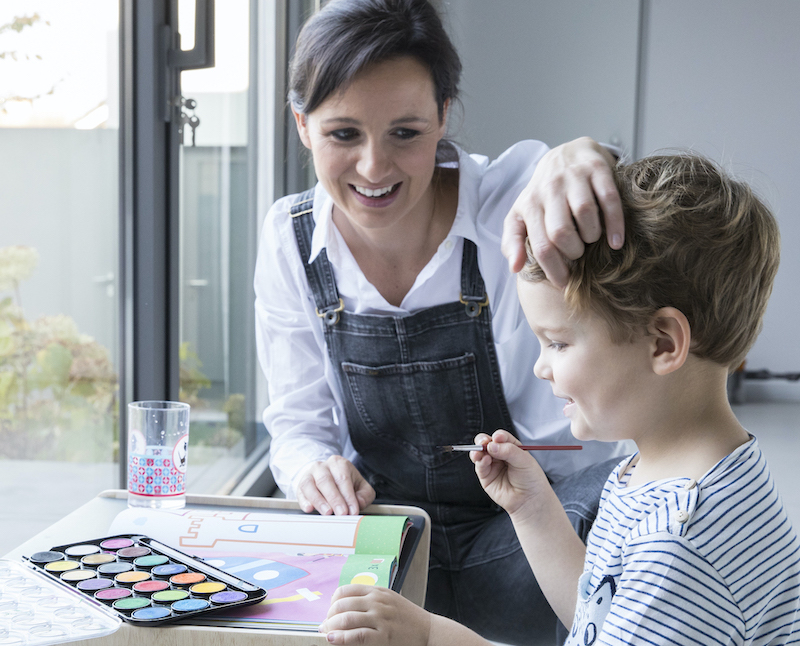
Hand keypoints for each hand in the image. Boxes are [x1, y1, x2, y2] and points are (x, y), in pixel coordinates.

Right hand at [295, 456, 374, 515]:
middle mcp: (322, 466)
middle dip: (334, 499)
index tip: (352, 511)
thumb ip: (364, 495)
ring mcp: (309, 474)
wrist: (327, 477)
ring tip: (328, 512)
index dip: (348, 496)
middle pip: (326, 480)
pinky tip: (310, 509)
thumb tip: (359, 503)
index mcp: (339, 464)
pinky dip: (304, 501)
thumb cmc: (346, 484)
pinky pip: (300, 492)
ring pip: (310, 485)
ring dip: (319, 500)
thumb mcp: (360, 486)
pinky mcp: (301, 485)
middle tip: (341, 514)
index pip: (343, 479)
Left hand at [320, 585, 430, 645]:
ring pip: (346, 619)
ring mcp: (380, 618)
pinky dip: (342, 638)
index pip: (345, 591)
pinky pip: (357, 636)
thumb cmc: (406, 617)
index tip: (331, 612)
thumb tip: (344, 607)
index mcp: (377, 591)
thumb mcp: (388, 599)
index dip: (333, 602)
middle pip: (342, 605)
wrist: (428, 630)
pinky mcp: (383, 636)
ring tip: (327, 634)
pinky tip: (333, 640)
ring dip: (331, 627)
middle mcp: (377, 602)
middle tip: (325, 626)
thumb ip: (370, 600)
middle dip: (329, 616)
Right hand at [470, 430, 550, 518]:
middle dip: (483, 440)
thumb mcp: (524, 460)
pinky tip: (484, 460)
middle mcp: (501, 456)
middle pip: (487, 442)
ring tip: (480, 451)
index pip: (501, 437)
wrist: (530, 500)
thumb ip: (508, 451)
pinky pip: (479, 466)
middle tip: (484, 442)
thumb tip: (492, 445)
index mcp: (512, 448)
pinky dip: (480, 461)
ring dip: (478, 450)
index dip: (498, 436)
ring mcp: (493, 466)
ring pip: (480, 453)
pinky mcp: (486, 477)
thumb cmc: (532, 480)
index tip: (497, 438)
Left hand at [501, 137, 623, 286]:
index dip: (554, 269)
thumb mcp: (521, 215)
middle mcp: (549, 189)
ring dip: (592, 236)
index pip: (541, 245)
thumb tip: (514, 268)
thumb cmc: (543, 194)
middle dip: (573, 252)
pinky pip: (608, 198)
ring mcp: (573, 177)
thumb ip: (513, 241)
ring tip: (592, 240)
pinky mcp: (596, 168)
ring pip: (584, 213)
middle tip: (578, 255)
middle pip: (561, 232)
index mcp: (529, 204)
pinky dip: (615, 223)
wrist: (566, 152)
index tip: (564, 282)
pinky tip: (616, 241)